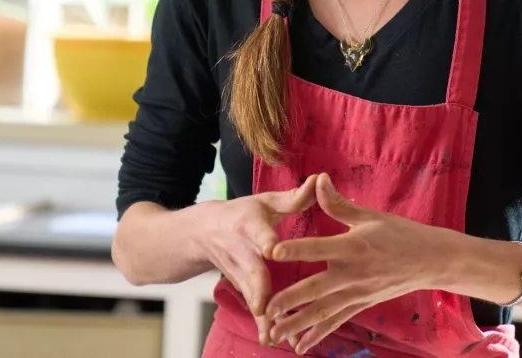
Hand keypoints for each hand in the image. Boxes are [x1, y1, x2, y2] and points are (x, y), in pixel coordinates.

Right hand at [193, 174, 317, 344]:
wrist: (201, 234)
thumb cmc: (242, 214)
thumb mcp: (264, 201)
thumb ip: (293, 198)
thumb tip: (320, 180)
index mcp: (250, 225)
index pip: (258, 233)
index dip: (266, 241)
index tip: (272, 250)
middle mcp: (242, 251)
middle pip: (250, 272)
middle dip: (258, 289)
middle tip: (265, 307)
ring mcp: (239, 274)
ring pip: (251, 296)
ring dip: (263, 316)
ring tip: (275, 335)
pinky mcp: (240, 288)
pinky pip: (253, 308)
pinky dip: (261, 325)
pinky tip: (271, 340)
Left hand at [265, 174, 445, 354]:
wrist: (429, 261)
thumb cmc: (400, 233)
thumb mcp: (370, 215)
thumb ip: (339, 203)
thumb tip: (318, 179)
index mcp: (353, 246)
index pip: (319, 248)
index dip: (297, 249)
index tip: (273, 252)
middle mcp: (353, 274)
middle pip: (316, 289)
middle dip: (290, 300)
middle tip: (266, 309)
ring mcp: (357, 293)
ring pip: (323, 311)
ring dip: (297, 323)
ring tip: (274, 334)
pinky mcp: (361, 304)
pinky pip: (336, 322)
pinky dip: (318, 334)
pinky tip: (299, 346)